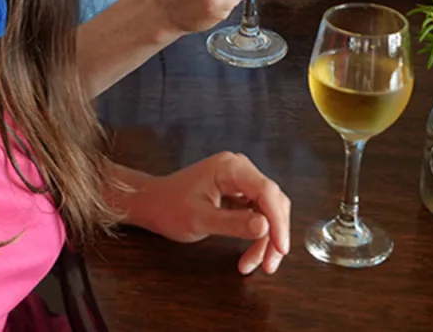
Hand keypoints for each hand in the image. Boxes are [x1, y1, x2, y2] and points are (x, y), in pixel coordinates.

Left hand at [122, 152, 290, 274]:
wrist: (152, 205)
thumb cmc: (169, 207)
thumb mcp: (200, 220)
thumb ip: (233, 223)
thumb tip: (264, 227)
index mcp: (230, 168)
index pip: (267, 191)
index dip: (278, 221)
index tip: (280, 248)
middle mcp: (239, 170)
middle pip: (272, 203)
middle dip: (273, 235)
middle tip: (268, 264)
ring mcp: (240, 182)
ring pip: (268, 212)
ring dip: (266, 241)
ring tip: (252, 264)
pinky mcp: (239, 195)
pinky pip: (258, 216)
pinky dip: (257, 237)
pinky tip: (249, 255)